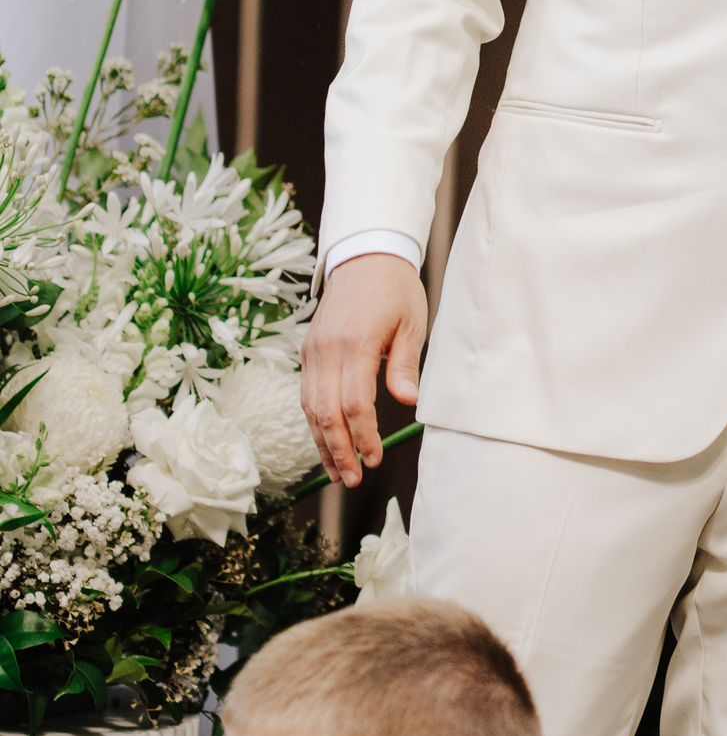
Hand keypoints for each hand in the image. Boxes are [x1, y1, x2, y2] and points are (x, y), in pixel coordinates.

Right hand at [301, 257, 428, 485]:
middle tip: (352, 479)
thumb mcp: (411, 323)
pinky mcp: (308, 351)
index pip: (354, 403)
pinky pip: (307, 394)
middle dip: (338, 450)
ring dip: (322, 443)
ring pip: (310, 407)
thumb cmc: (395, 290)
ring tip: (336, 472)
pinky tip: (326, 442)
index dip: (363, 436)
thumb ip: (406, 365)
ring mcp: (312, 350)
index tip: (374, 459)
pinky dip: (315, 423)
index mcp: (356, 343)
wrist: (365, 255)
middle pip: (325, 413)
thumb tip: (409, 403)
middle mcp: (327, 349)